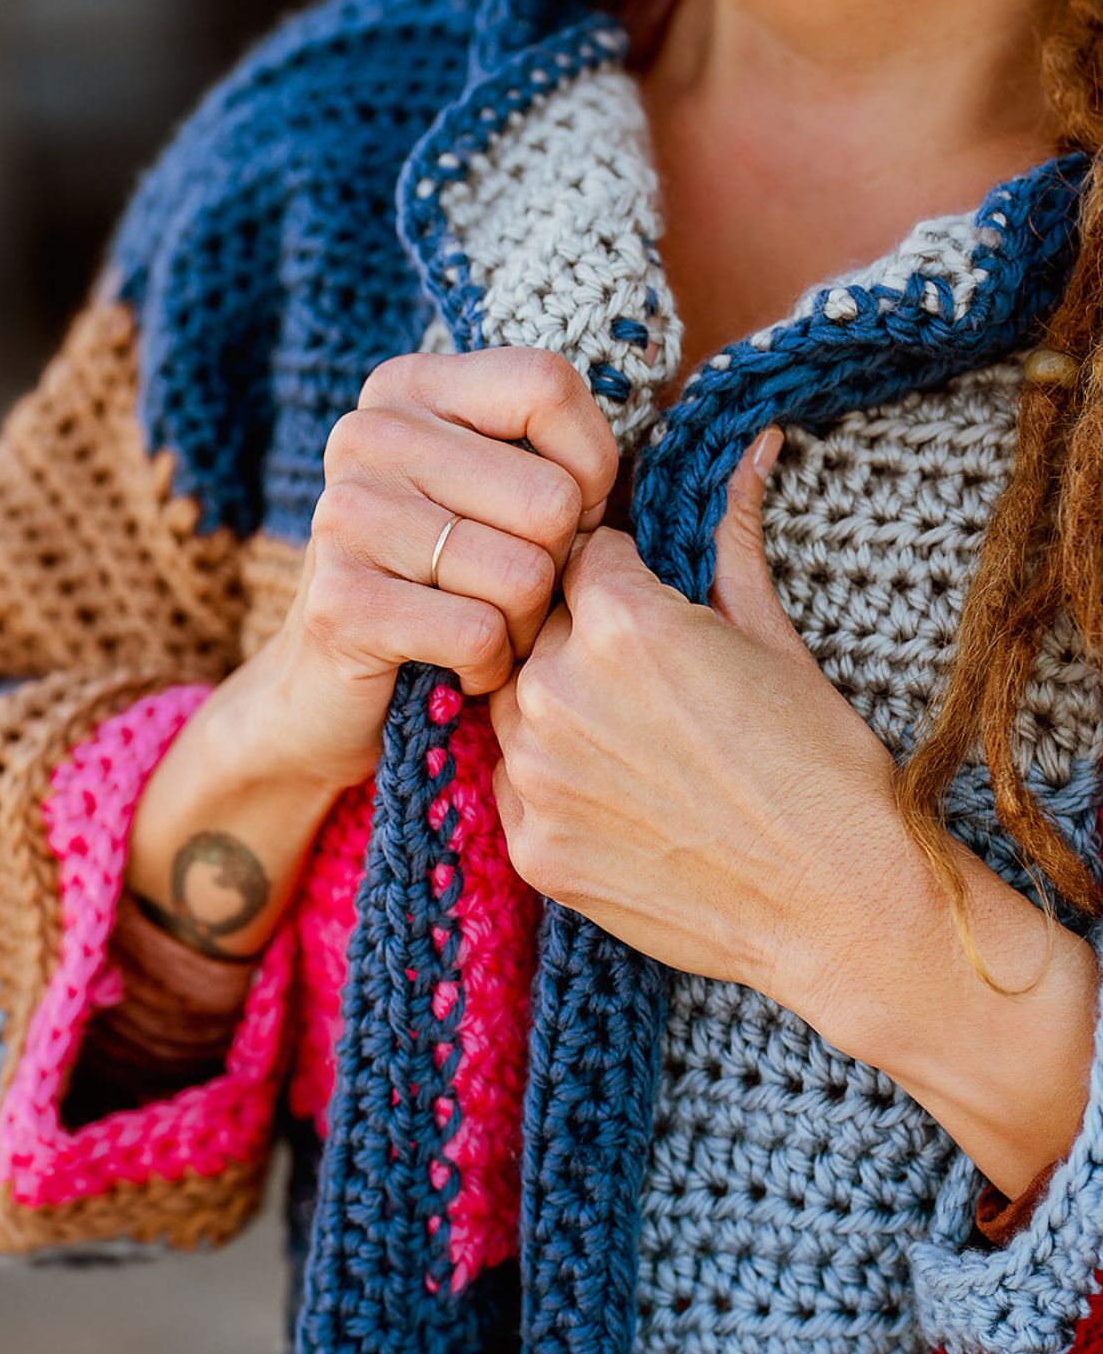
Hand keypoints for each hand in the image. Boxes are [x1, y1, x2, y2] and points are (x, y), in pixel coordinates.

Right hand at [125, 350, 617, 953]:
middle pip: (546, 492)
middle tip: (519, 589)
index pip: (549, 385)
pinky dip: (488, 667)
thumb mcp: (519, 505)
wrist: (328, 698)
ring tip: (486, 626)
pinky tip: (460, 665)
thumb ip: (614, 466)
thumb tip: (763, 438)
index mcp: (412, 386)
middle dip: (557, 565)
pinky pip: (477, 632)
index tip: (577, 512)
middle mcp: (367, 432)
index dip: (592, 461)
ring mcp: (343, 514)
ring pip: (519, 570)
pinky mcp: (338, 601)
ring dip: (524, 624)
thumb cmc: (455, 586)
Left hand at [488, 428, 899, 1009]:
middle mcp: (556, 689)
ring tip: (643, 741)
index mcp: (619, 620)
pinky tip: (627, 797)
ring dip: (558, 704)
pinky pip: (515, 781)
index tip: (650, 596)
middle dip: (580, 633)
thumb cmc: (822, 765)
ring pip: (513, 699)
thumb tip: (750, 445)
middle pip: (535, 621)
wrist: (839, 907)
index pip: (575, 549)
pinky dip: (555, 780)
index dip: (616, 568)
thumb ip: (729, 534)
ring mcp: (535, 774)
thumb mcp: (773, 634)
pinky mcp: (530, 846)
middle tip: (652, 680)